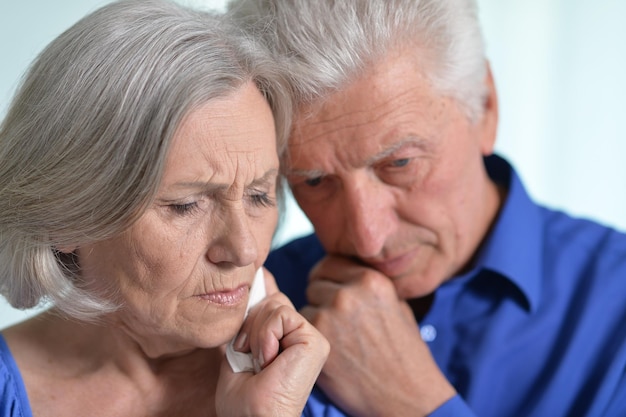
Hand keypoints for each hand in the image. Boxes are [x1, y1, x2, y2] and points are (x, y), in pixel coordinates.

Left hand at [216, 268, 329, 416]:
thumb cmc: (244, 397)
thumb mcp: (243, 343)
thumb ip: (255, 313)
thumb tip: (262, 274)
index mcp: (286, 337)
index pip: (274, 299)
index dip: (257, 298)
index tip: (247, 317)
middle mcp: (301, 336)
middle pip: (271, 299)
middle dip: (250, 324)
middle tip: (248, 355)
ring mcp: (311, 338)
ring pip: (275, 305)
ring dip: (256, 334)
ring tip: (258, 362)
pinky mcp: (315, 341)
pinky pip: (282, 315)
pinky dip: (265, 336)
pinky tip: (269, 361)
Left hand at [300, 255, 455, 416]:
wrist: (406, 394)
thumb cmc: (404, 353)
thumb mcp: (397, 306)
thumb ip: (370, 286)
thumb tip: (347, 273)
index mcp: (372, 280)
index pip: (330, 263)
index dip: (329, 278)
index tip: (331, 290)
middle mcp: (349, 292)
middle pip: (315, 281)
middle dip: (320, 296)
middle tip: (333, 317)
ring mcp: (330, 314)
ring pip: (306, 303)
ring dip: (315, 315)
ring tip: (336, 335)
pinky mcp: (317, 338)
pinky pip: (302, 326)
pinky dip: (309, 336)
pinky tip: (330, 349)